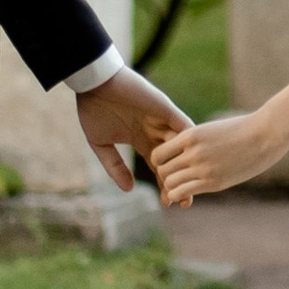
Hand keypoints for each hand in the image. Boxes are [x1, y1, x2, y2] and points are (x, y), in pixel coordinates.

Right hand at [77, 66, 189, 192]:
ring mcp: (162, 120)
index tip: (169, 204)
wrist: (94, 84)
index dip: (165, 184)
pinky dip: (190, 141)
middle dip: (181, 180)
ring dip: (188, 165)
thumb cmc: (93, 109)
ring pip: (182, 146)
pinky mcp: (165, 108)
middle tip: (186, 202)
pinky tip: (195, 160)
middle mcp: (155, 131)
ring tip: (192, 186)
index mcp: (141, 139)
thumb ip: (114, 166)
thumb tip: (129, 189)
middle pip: (174, 160)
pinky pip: (183, 125)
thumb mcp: (100, 144)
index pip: (158, 167)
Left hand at [151, 107, 286, 207]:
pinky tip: (189, 194)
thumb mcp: (213, 130)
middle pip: (162, 170)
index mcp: (190, 135)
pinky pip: (183, 192)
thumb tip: (185, 150)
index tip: (171, 165)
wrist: (266, 135)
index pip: (158, 154)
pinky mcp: (213, 182)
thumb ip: (196, 141)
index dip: (161, 162)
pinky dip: (181, 196)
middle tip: (176, 178)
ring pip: (169, 183)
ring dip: (173, 187)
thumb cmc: (243, 130)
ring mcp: (202, 167)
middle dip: (166, 176)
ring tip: (183, 187)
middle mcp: (192, 151)